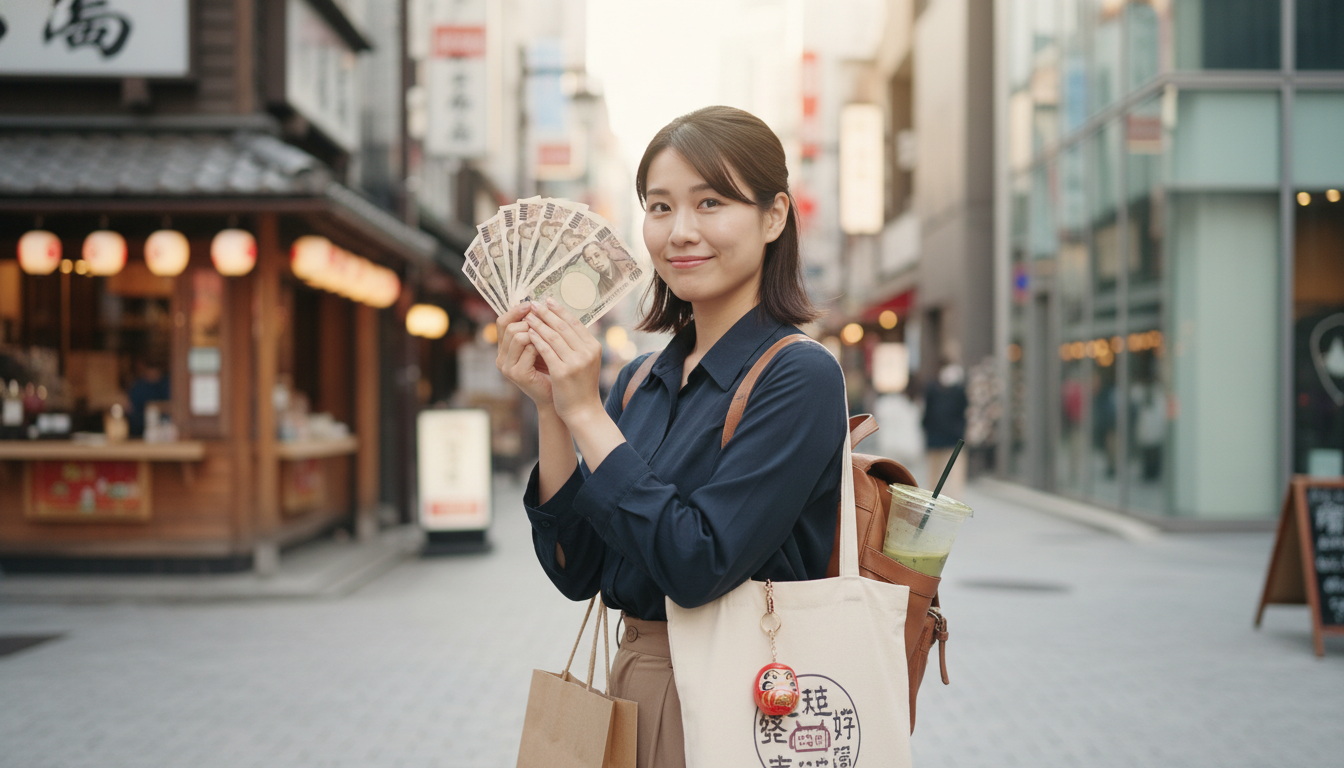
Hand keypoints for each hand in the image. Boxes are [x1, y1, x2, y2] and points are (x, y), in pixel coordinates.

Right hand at [495, 303, 552, 407]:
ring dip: (537, 333)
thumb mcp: (542, 344)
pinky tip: (552, 351)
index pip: (502, 322)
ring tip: (550, 339)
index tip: (531, 304)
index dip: (515, 311)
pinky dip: (542, 345)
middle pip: (511, 327)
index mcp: (504, 348)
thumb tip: (540, 303)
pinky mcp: (517, 373)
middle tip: (547, 326)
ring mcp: (507, 367)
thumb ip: (536, 328)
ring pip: (518, 335)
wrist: (558, 396)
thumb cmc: (552, 368)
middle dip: (531, 323)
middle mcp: (501, 357)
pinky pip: (529, 348)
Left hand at [524, 298, 604, 423]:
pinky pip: (546, 350)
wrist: (583, 411)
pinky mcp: (563, 372)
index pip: (575, 323)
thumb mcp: (586, 361)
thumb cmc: (581, 386)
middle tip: (534, 304)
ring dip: (539, 324)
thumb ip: (578, 343)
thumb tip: (563, 322)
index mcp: (594, 347)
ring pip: (554, 336)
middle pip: (564, 326)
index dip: (559, 310)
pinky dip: (537, 339)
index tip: (547, 301)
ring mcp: (576, 362)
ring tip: (528, 316)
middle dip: (547, 313)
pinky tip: (529, 333)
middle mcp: (587, 352)